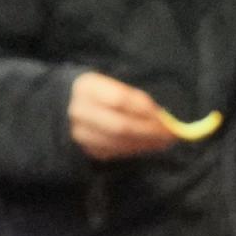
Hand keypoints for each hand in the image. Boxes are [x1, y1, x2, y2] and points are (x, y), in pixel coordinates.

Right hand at [67, 71, 181, 160]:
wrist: (64, 103)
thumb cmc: (99, 90)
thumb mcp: (111, 83)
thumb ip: (134, 97)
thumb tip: (163, 116)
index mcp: (87, 87)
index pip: (120, 100)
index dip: (145, 110)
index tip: (166, 117)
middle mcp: (79, 110)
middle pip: (120, 125)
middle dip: (150, 132)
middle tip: (171, 135)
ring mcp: (79, 133)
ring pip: (118, 143)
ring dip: (145, 144)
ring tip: (164, 143)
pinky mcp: (84, 148)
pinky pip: (114, 152)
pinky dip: (135, 150)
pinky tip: (149, 146)